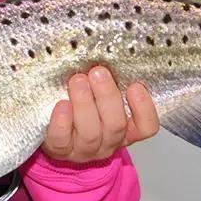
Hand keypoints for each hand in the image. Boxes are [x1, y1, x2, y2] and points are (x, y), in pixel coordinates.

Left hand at [41, 66, 159, 162]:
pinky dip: (62, 122)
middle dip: (107, 97)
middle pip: (115, 125)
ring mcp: (84, 149)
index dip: (144, 109)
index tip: (136, 86)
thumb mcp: (101, 94)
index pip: (146, 127)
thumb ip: (111, 80)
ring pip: (90, 133)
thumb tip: (109, 51)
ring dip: (84, 104)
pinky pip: (62, 140)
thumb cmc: (83, 106)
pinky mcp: (60, 150)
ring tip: (77, 81)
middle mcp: (108, 141)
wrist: (54, 133)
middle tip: (98, 73)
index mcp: (126, 129)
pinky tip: (62, 104)